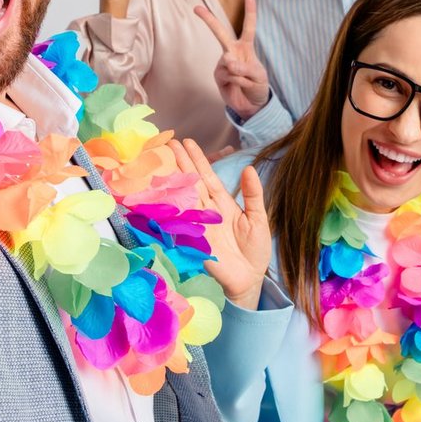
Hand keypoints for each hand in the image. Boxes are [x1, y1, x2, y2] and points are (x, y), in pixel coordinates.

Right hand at [173, 138, 270, 309]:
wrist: (250, 279)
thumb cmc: (254, 250)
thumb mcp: (258, 218)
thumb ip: (253, 194)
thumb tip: (249, 168)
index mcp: (222, 203)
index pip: (207, 177)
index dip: (197, 160)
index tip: (187, 142)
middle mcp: (207, 211)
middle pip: (191, 182)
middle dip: (181, 163)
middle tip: (169, 143)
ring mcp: (198, 224)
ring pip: (183, 197)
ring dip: (173, 180)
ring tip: (162, 160)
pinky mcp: (194, 240)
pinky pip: (180, 222)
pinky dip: (171, 208)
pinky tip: (162, 193)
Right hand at [195, 0, 269, 119]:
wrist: (251, 106)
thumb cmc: (258, 86)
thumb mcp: (260, 76)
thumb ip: (247, 67)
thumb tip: (228, 62)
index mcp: (246, 48)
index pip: (249, 28)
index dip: (250, 12)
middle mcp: (232, 52)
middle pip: (220, 33)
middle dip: (208, 20)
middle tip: (197, 9)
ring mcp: (224, 64)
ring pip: (230, 62)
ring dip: (242, 74)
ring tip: (247, 82)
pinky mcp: (218, 76)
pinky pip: (228, 75)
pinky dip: (238, 81)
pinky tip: (240, 86)